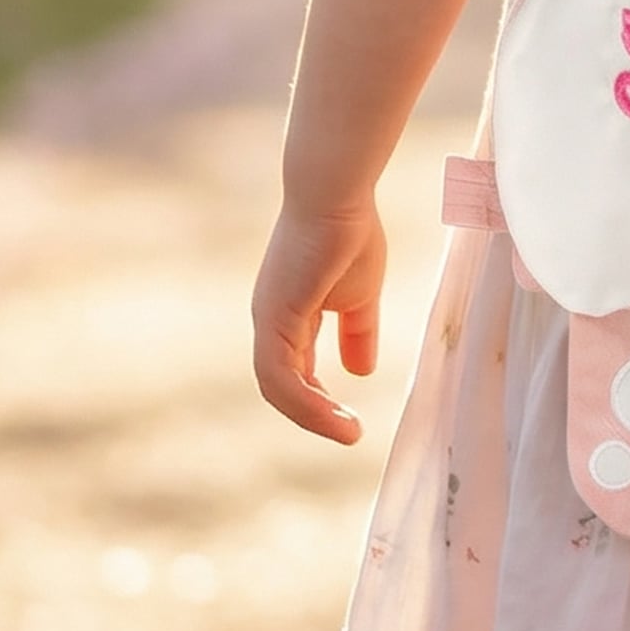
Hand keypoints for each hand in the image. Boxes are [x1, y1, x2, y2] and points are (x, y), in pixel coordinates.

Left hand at [251, 200, 386, 443]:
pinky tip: (337, 414)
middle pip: (281, 385)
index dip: (319, 399)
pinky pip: (283, 376)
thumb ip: (358, 331)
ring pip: (278, 387)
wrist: (338, 196)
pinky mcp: (275, 317)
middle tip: (350, 433)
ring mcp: (268, 319)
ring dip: (313, 416)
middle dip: (314, 414)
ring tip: (349, 433)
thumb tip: (361, 370)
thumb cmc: (349, 233)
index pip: (294, 371)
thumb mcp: (360, 296)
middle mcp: (271, 321)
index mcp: (288, 315)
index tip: (351, 421)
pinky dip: (308, 402)